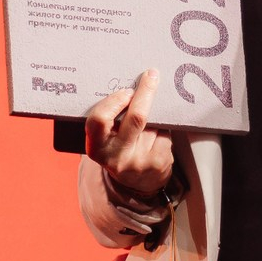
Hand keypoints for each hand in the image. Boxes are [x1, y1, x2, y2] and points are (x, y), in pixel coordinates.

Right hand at [86, 71, 174, 203]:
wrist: (137, 184)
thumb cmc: (119, 151)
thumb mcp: (106, 140)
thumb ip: (111, 119)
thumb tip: (131, 85)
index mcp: (96, 148)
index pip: (99, 120)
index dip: (114, 101)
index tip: (127, 90)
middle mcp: (116, 157)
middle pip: (136, 118)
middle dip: (145, 92)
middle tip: (151, 76)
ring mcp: (139, 162)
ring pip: (153, 125)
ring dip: (154, 119)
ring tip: (148, 128)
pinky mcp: (158, 163)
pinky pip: (165, 134)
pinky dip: (163, 131)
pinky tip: (156, 138)